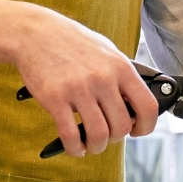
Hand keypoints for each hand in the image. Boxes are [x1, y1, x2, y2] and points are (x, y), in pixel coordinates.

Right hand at [8, 3, 156, 157]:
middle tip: (107, 136)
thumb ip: (122, 76)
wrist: (35, 33)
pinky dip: (75, 148)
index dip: (146, 126)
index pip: (148, 106)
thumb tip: (136, 103)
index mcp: (120, 67)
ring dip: (96, 146)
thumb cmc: (72, 42)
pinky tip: (74, 146)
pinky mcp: (55, 98)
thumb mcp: (106, 51)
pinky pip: (70, 135)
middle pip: (121, 126)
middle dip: (116, 138)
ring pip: (99, 135)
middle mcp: (103, 78)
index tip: (138, 130)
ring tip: (91, 144)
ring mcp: (79, 89)